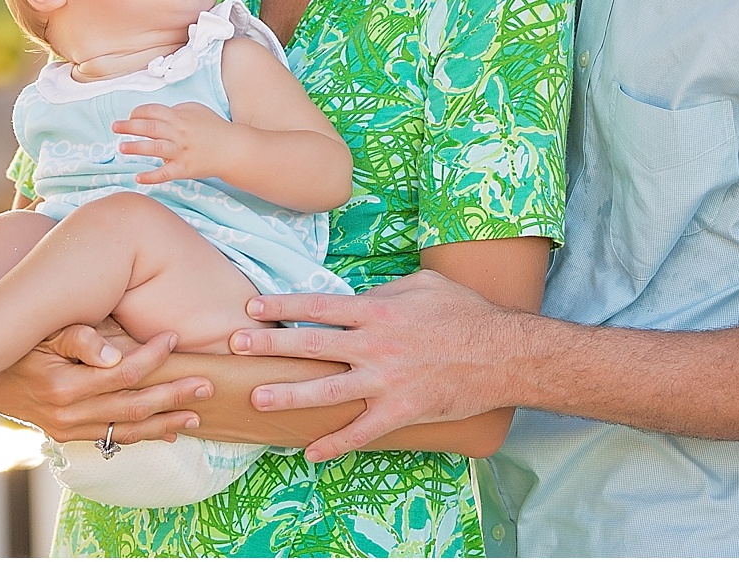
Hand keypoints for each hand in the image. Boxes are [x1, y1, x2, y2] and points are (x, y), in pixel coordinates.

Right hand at [0, 323, 214, 445]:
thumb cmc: (20, 341)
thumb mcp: (44, 331)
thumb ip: (79, 339)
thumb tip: (114, 354)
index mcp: (63, 383)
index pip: (122, 373)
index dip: (152, 356)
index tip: (174, 338)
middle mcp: (67, 413)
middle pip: (133, 406)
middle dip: (173, 394)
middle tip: (207, 382)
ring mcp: (68, 429)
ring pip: (127, 429)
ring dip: (166, 421)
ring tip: (198, 413)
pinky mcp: (68, 436)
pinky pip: (113, 440)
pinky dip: (143, 436)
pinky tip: (169, 432)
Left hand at [114, 102, 233, 183]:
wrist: (232, 149)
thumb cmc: (213, 127)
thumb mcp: (196, 110)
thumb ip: (176, 109)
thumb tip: (158, 112)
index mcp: (179, 117)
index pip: (153, 111)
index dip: (139, 112)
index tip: (131, 116)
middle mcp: (178, 133)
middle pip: (150, 128)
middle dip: (130, 126)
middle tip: (115, 127)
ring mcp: (181, 152)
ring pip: (154, 148)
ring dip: (136, 148)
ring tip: (121, 147)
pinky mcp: (184, 169)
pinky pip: (165, 173)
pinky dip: (151, 176)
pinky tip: (138, 178)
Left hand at [227, 270, 516, 461]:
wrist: (504, 354)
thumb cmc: (465, 313)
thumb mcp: (422, 285)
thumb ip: (384, 290)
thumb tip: (358, 295)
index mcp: (376, 311)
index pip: (317, 306)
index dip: (281, 306)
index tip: (251, 307)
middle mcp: (374, 346)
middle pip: (311, 345)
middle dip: (269, 346)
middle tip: (234, 346)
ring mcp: (385, 381)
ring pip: (326, 390)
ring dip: (288, 395)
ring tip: (256, 399)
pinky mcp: (400, 411)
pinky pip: (361, 432)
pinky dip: (335, 444)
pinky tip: (311, 453)